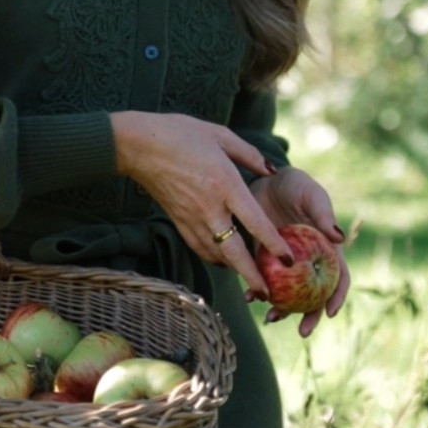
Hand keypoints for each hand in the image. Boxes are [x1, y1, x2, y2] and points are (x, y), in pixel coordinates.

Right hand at [110, 110, 294, 295]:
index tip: (289, 260)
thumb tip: (271, 170)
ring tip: (251, 280)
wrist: (138, 145)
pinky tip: (224, 260)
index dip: (273, 243)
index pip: (254, 222)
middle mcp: (209, 207)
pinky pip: (199, 247)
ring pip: (216, 254)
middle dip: (252, 275)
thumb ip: (249, 155)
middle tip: (268, 293)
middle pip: (234, 252)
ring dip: (234, 269)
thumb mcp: (220, 135)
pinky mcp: (178, 221)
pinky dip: (214, 257)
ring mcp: (191, 217)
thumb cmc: (180, 134)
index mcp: (225, 184)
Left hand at [248, 168, 349, 336]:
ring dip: (281, 309)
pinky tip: (250, 295)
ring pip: (287, 294)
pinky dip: (257, 290)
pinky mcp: (263, 261)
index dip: (337, 296)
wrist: (263, 180)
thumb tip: (340, 238)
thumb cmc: (295, 186)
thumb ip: (323, 214)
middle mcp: (308, 262)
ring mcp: (285, 265)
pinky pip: (262, 281)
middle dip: (309, 315)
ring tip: (270, 318)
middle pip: (313, 295)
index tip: (330, 313)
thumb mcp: (311, 195)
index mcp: (326, 249)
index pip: (338, 277)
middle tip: (302, 331)